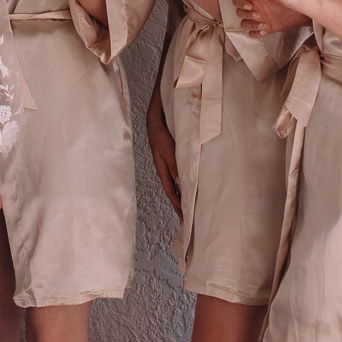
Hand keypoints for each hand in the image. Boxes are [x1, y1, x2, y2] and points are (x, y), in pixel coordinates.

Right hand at [146, 94, 180, 215]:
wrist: (155, 123)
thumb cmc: (161, 136)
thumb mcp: (169, 151)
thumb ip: (175, 166)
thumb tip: (180, 183)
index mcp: (163, 171)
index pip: (172, 192)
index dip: (178, 205)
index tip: (185, 216)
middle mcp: (165, 171)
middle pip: (173, 192)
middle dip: (179, 205)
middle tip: (186, 219)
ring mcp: (167, 167)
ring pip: (175, 186)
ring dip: (181, 197)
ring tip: (187, 208)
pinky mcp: (171, 161)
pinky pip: (177, 178)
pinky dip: (181, 186)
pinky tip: (185, 188)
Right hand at [237, 0, 311, 37]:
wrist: (306, 4)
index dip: (240, 0)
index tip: (248, 1)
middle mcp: (257, 4)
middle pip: (238, 9)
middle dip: (243, 11)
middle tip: (252, 9)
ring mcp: (260, 16)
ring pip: (243, 22)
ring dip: (249, 22)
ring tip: (261, 19)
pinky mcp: (265, 27)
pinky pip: (252, 33)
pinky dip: (255, 33)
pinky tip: (264, 29)